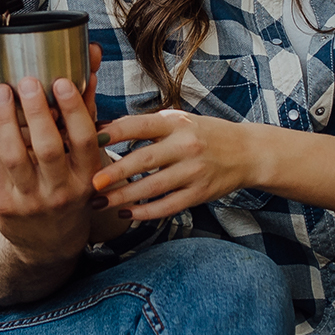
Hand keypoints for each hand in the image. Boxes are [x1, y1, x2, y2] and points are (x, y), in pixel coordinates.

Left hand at [0, 64, 109, 264]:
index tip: (63, 81)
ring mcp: (31, 200)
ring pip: (15, 154)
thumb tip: (89, 70)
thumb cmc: (70, 191)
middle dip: (36, 111)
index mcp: (88, 179)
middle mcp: (62, 191)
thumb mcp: (86, 164)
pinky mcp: (5, 203)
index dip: (74, 109)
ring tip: (1, 89)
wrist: (47, 244)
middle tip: (29, 80)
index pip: (84, 140)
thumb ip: (86, 118)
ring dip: (6, 118)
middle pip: (48, 147)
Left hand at [92, 110, 255, 220]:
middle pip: (144, 160)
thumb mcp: (175, 120)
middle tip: (90, 182)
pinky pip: (169, 206)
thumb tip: (97, 127)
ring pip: (153, 187)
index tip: (87, 140)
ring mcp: (194, 171)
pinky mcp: (200, 193)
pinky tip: (127, 214)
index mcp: (174, 123)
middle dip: (115, 172)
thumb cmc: (202, 133)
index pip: (137, 126)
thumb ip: (142, 125)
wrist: (247, 152)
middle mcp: (185, 146)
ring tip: (98, 202)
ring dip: (124, 196)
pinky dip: (146, 212)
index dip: (111, 133)